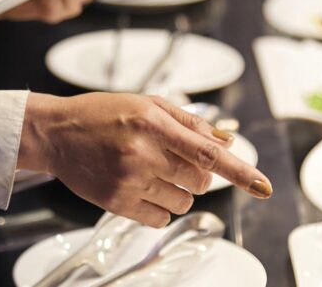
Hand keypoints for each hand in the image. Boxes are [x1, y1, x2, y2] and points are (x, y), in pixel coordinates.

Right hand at [18, 92, 272, 227]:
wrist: (57, 133)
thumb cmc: (103, 113)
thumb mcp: (148, 104)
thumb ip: (190, 122)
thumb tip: (228, 140)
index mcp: (153, 122)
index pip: (208, 152)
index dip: (240, 171)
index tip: (264, 186)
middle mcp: (142, 153)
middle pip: (200, 180)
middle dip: (198, 173)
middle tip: (173, 158)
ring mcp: (129, 180)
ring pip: (183, 201)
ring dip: (179, 190)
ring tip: (153, 171)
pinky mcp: (116, 202)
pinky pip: (160, 218)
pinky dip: (161, 206)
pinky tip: (142, 186)